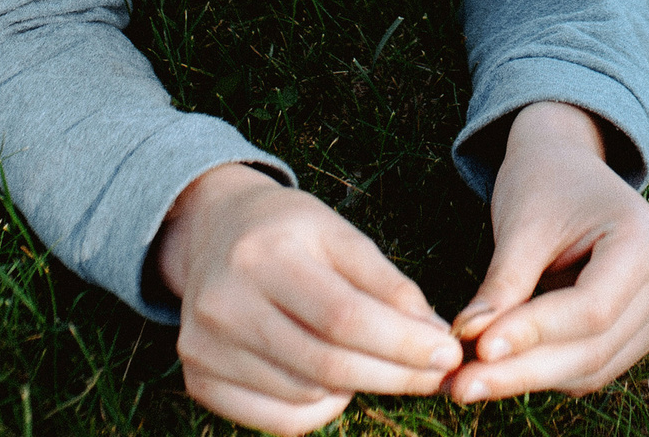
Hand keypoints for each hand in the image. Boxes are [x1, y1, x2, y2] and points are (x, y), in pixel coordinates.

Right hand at [155, 163, 460, 433]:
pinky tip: (337, 385)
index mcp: (264, 254)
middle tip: (437, 374)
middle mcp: (224, 303)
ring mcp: (204, 347)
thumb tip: (434, 336)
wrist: (213, 231)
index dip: (402, 343)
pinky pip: (277, 420)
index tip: (449, 352)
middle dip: (394, 374)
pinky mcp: (199, 379)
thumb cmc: (290, 231)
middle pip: (326, 363)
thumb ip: (388, 283)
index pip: (344, 317)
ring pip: (305, 396)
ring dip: (361, 390)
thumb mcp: (341, 235)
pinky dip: (321, 411)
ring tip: (385, 366)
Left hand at [446, 102, 648, 402]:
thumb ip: (503, 284)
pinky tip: (501, 370)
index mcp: (646, 239)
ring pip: (593, 367)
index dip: (535, 333)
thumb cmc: (545, 184)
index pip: (592, 309)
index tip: (480, 350)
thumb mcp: (521, 225)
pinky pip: (593, 367)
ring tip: (471, 381)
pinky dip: (546, 373)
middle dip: (525, 370)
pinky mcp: (639, 330)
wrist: (567, 167)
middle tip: (462, 385)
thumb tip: (470, 341)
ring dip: (531, 379)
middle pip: (595, 347)